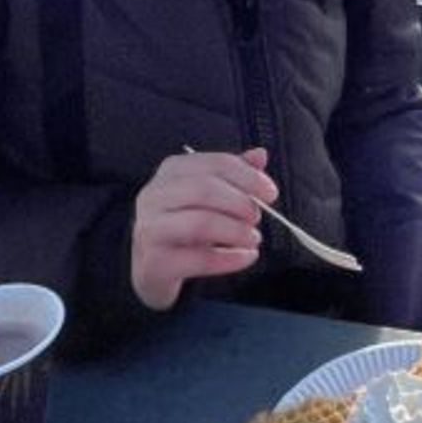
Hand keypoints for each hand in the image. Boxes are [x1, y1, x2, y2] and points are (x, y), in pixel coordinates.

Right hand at [131, 146, 274, 310]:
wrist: (150, 267)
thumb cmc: (184, 223)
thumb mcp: (207, 195)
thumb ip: (233, 174)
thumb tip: (260, 155)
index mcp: (172, 170)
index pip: (216, 164)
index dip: (249, 177)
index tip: (271, 193)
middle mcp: (155, 195)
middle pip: (205, 190)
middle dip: (240, 203)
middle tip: (258, 218)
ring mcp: (150, 229)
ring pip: (201, 223)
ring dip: (236, 231)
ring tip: (254, 239)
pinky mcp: (155, 262)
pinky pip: (199, 259)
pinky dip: (230, 259)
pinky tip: (247, 257)